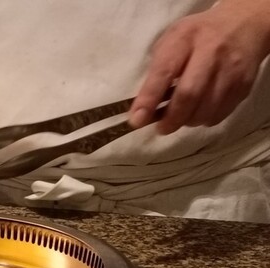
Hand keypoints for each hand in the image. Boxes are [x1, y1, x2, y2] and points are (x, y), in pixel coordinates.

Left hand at [129, 1, 269, 133]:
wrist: (243, 25)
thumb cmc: (196, 37)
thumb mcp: (172, 41)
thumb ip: (157, 71)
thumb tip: (143, 107)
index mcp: (185, 38)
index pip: (164, 72)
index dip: (149, 99)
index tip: (137, 120)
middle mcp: (211, 52)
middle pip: (189, 94)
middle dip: (171, 118)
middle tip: (161, 129)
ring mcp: (231, 69)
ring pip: (206, 109)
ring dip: (188, 121)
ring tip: (181, 118)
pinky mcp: (244, 85)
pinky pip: (221, 113)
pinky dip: (205, 120)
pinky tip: (199, 111)